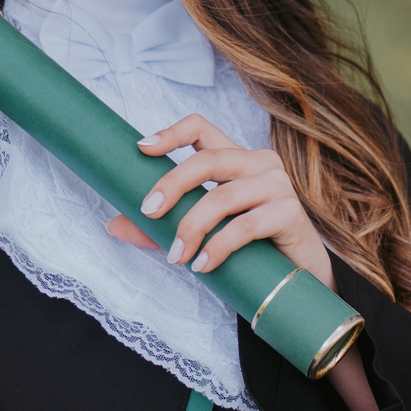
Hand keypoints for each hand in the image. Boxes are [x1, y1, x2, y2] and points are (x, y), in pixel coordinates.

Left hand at [106, 115, 377, 410]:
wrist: (297, 282)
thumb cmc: (248, 251)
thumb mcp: (198, 235)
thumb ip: (161, 229)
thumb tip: (113, 225)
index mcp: (235, 159)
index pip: (202, 128)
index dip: (171, 133)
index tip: (141, 149)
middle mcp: (258, 164)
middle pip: (207, 159)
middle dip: (172, 184)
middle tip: (148, 212)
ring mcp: (277, 185)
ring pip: (223, 196)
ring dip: (192, 227)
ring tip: (177, 257)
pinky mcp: (290, 213)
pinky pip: (246, 225)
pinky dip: (219, 247)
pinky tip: (203, 266)